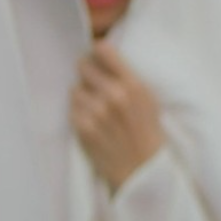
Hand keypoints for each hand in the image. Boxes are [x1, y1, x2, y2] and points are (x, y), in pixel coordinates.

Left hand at [70, 42, 164, 193]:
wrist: (144, 170)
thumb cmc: (148, 133)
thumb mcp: (149, 99)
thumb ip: (127, 77)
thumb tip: (102, 54)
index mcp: (134, 85)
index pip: (103, 50)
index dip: (98, 54)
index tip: (100, 60)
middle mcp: (114, 95)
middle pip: (83, 66)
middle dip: (88, 74)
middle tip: (97, 86)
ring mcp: (97, 112)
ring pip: (75, 89)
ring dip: (83, 96)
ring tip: (98, 109)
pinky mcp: (83, 128)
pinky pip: (72, 108)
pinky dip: (80, 113)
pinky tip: (94, 122)